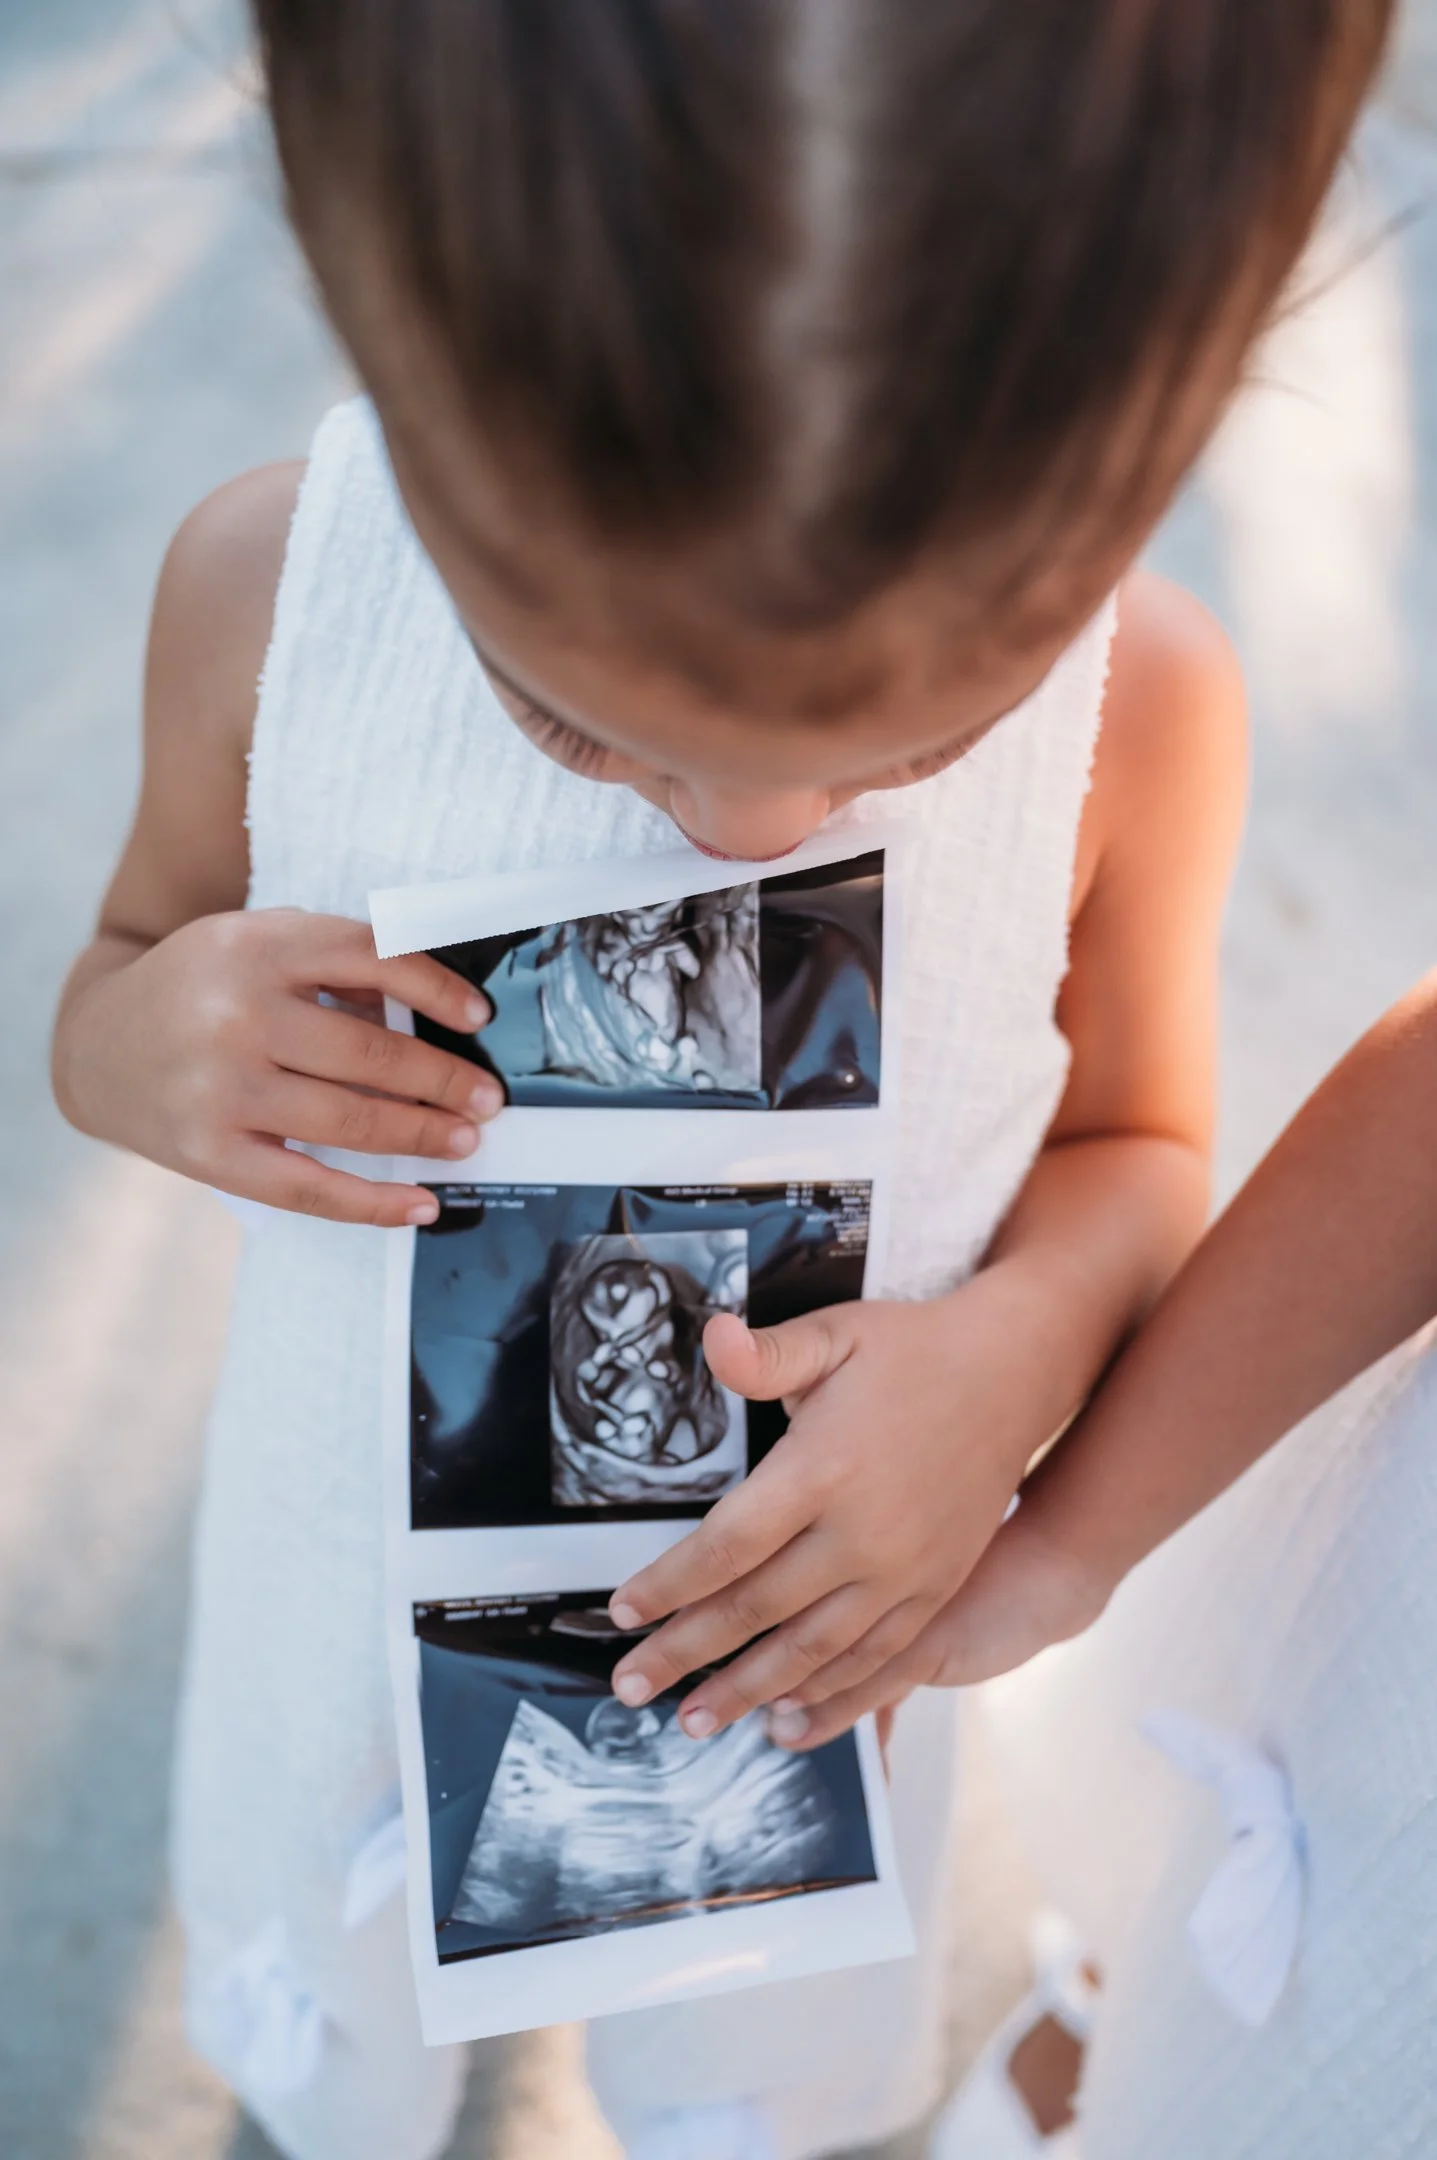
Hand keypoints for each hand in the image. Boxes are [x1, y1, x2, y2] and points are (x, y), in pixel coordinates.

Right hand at [62, 908, 499, 1223]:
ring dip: (422, 1135)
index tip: (480, 1017)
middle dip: (445, 1080)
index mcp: (258, 946)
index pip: (372, 959)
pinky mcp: (208, 1152)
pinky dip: (373, 1203)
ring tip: (464, 1142)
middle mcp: (237, 1013)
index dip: (436, 990)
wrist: (95, 1044)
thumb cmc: (202, 991)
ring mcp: (220, 1088)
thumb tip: (435, 1019)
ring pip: (350, 1121)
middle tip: (488, 1100)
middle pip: (371, 1054)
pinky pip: (308, 1187)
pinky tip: (420, 1205)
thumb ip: (332, 967)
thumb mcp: (256, 946)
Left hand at [607, 1262, 1079, 1738]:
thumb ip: (765, 1354)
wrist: (1013, 1374)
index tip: (624, 1611)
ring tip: (694, 1722)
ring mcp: (903, 1571)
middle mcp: (862, 1533)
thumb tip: (711, 1339)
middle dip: (685, 1653)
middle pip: (755, 1610)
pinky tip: (785, 1715)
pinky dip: (826, 1695)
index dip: (669, 1585)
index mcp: (823, 1469)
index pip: (727, 1546)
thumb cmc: (912, 1350)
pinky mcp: (935, 1589)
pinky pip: (873, 1660)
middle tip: (631, 1684)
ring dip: (746, 1691)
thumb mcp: (835, 1335)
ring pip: (810, 1651)